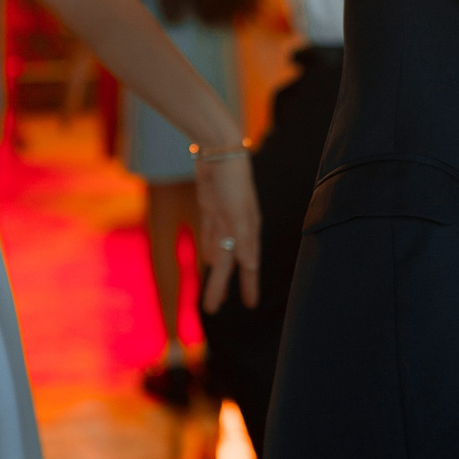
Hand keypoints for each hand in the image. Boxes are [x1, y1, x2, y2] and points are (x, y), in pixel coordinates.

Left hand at [195, 149, 261, 310]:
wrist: (219, 149)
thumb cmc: (232, 180)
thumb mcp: (238, 212)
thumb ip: (243, 238)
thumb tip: (249, 265)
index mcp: (248, 230)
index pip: (248, 265)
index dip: (249, 286)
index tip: (250, 306)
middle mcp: (238, 227)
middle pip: (227, 264)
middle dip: (221, 287)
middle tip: (213, 309)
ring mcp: (224, 218)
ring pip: (219, 252)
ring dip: (215, 272)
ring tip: (213, 292)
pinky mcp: (211, 208)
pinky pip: (211, 235)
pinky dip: (209, 248)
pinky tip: (207, 260)